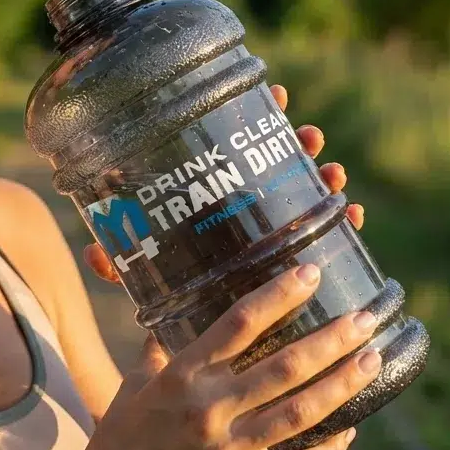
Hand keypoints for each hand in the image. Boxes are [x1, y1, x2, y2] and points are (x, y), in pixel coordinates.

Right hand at [69, 265, 380, 449]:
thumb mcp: (134, 385)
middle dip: (331, 340)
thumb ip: (161, 350)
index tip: (310, 274)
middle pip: (284, 367)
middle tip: (364, 318)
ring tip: (372, 360)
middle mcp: (209, 409)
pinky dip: (330, 448)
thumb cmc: (122, 438)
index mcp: (182, 376)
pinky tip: (351, 428)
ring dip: (342, 384)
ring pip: (301, 413)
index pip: (238, 325)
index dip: (278, 296)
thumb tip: (175, 312)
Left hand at [83, 84, 364, 283]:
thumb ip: (124, 267)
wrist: (199, 355)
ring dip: (325, 179)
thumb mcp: (145, 281)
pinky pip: (330, 237)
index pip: (237, 147)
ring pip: (309, 195)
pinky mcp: (301, 263)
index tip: (276, 94)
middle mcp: (250, 207)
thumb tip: (95, 255)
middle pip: (279, 162)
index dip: (258, 116)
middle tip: (311, 137)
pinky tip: (353, 217)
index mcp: (214, 198)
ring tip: (334, 174)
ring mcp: (278, 232)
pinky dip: (343, 225)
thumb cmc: (168, 304)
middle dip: (300, 145)